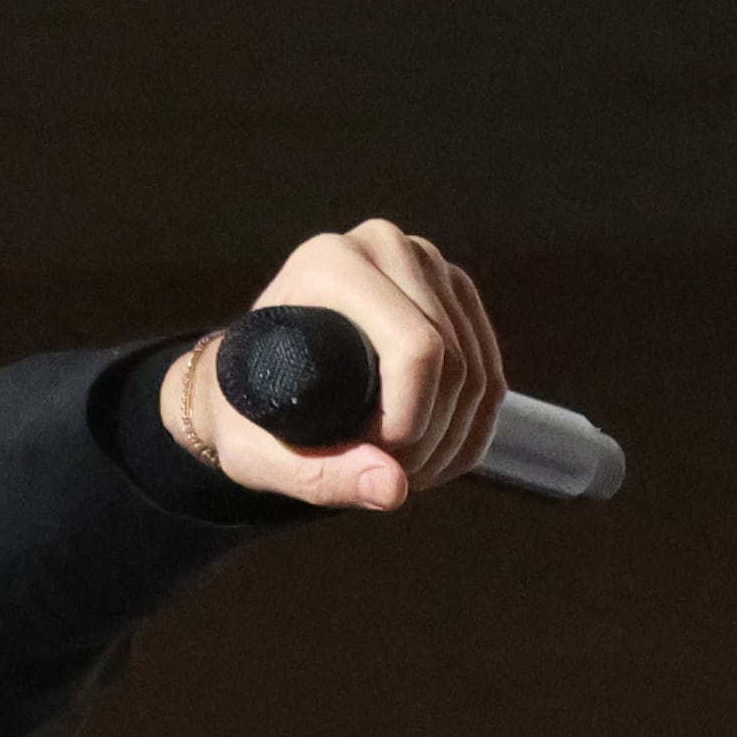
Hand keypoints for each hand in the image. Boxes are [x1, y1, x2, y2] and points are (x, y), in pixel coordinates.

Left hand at [166, 220, 509, 512]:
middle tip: (387, 473)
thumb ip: (317, 475)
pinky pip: (490, 375)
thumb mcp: (255, 454)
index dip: (409, 421)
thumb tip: (394, 488)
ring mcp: (427, 265)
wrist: (253, 379)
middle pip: (453, 360)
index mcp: (329, 264)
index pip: (414, 346)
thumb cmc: (246, 409)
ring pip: (479, 373)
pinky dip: (470, 430)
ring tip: (403, 470)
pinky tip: (434, 457)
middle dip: (430, 436)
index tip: (370, 458)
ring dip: (452, 440)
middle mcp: (383, 248)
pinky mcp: (454, 293)